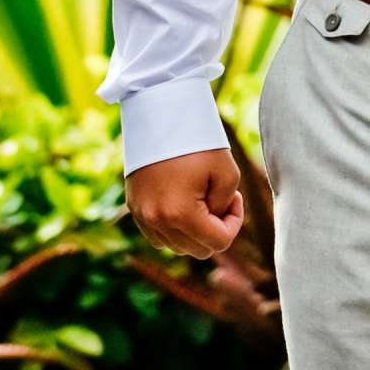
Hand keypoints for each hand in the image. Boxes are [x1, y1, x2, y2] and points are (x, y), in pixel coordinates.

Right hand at [126, 147, 244, 256]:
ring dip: (195, 230)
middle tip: (219, 197)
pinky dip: (175, 228)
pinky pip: (159, 236)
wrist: (161, 118)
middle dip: (215, 228)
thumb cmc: (199, 143)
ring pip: (178, 247)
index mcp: (181, 215)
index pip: (219, 243)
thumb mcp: (228, 173)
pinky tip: (184, 202)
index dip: (234, 223)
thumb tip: (214, 226)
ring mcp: (142, 217)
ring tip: (201, 197)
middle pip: (199, 250)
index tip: (235, 197)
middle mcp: (157, 222)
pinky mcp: (134, 209)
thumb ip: (225, 208)